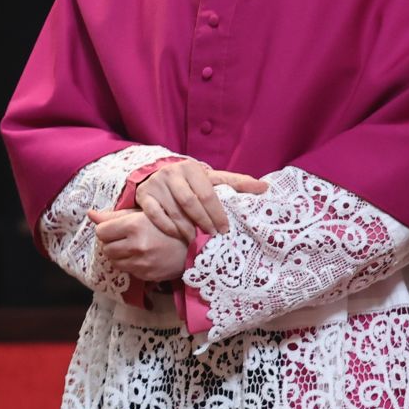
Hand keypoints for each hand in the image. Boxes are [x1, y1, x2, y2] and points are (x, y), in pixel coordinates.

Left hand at [89, 208, 187, 281]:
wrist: (195, 247)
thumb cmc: (168, 225)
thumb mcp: (143, 214)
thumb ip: (115, 216)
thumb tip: (91, 214)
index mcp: (134, 225)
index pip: (101, 231)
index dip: (107, 230)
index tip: (116, 229)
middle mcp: (136, 245)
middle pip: (105, 247)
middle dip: (112, 243)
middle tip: (125, 239)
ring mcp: (141, 262)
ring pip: (113, 260)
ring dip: (119, 255)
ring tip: (133, 248)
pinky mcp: (146, 275)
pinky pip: (126, 270)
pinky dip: (129, 264)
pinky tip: (142, 257)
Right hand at [133, 160, 270, 239]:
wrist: (157, 175)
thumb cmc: (191, 181)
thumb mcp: (211, 179)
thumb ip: (236, 183)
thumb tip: (265, 187)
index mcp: (191, 168)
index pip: (207, 194)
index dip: (217, 213)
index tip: (225, 229)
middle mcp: (171, 174)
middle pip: (190, 203)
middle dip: (203, 222)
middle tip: (213, 236)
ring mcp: (155, 185)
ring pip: (173, 211)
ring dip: (187, 229)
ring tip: (197, 240)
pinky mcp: (143, 196)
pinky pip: (155, 216)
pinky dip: (168, 228)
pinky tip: (178, 235)